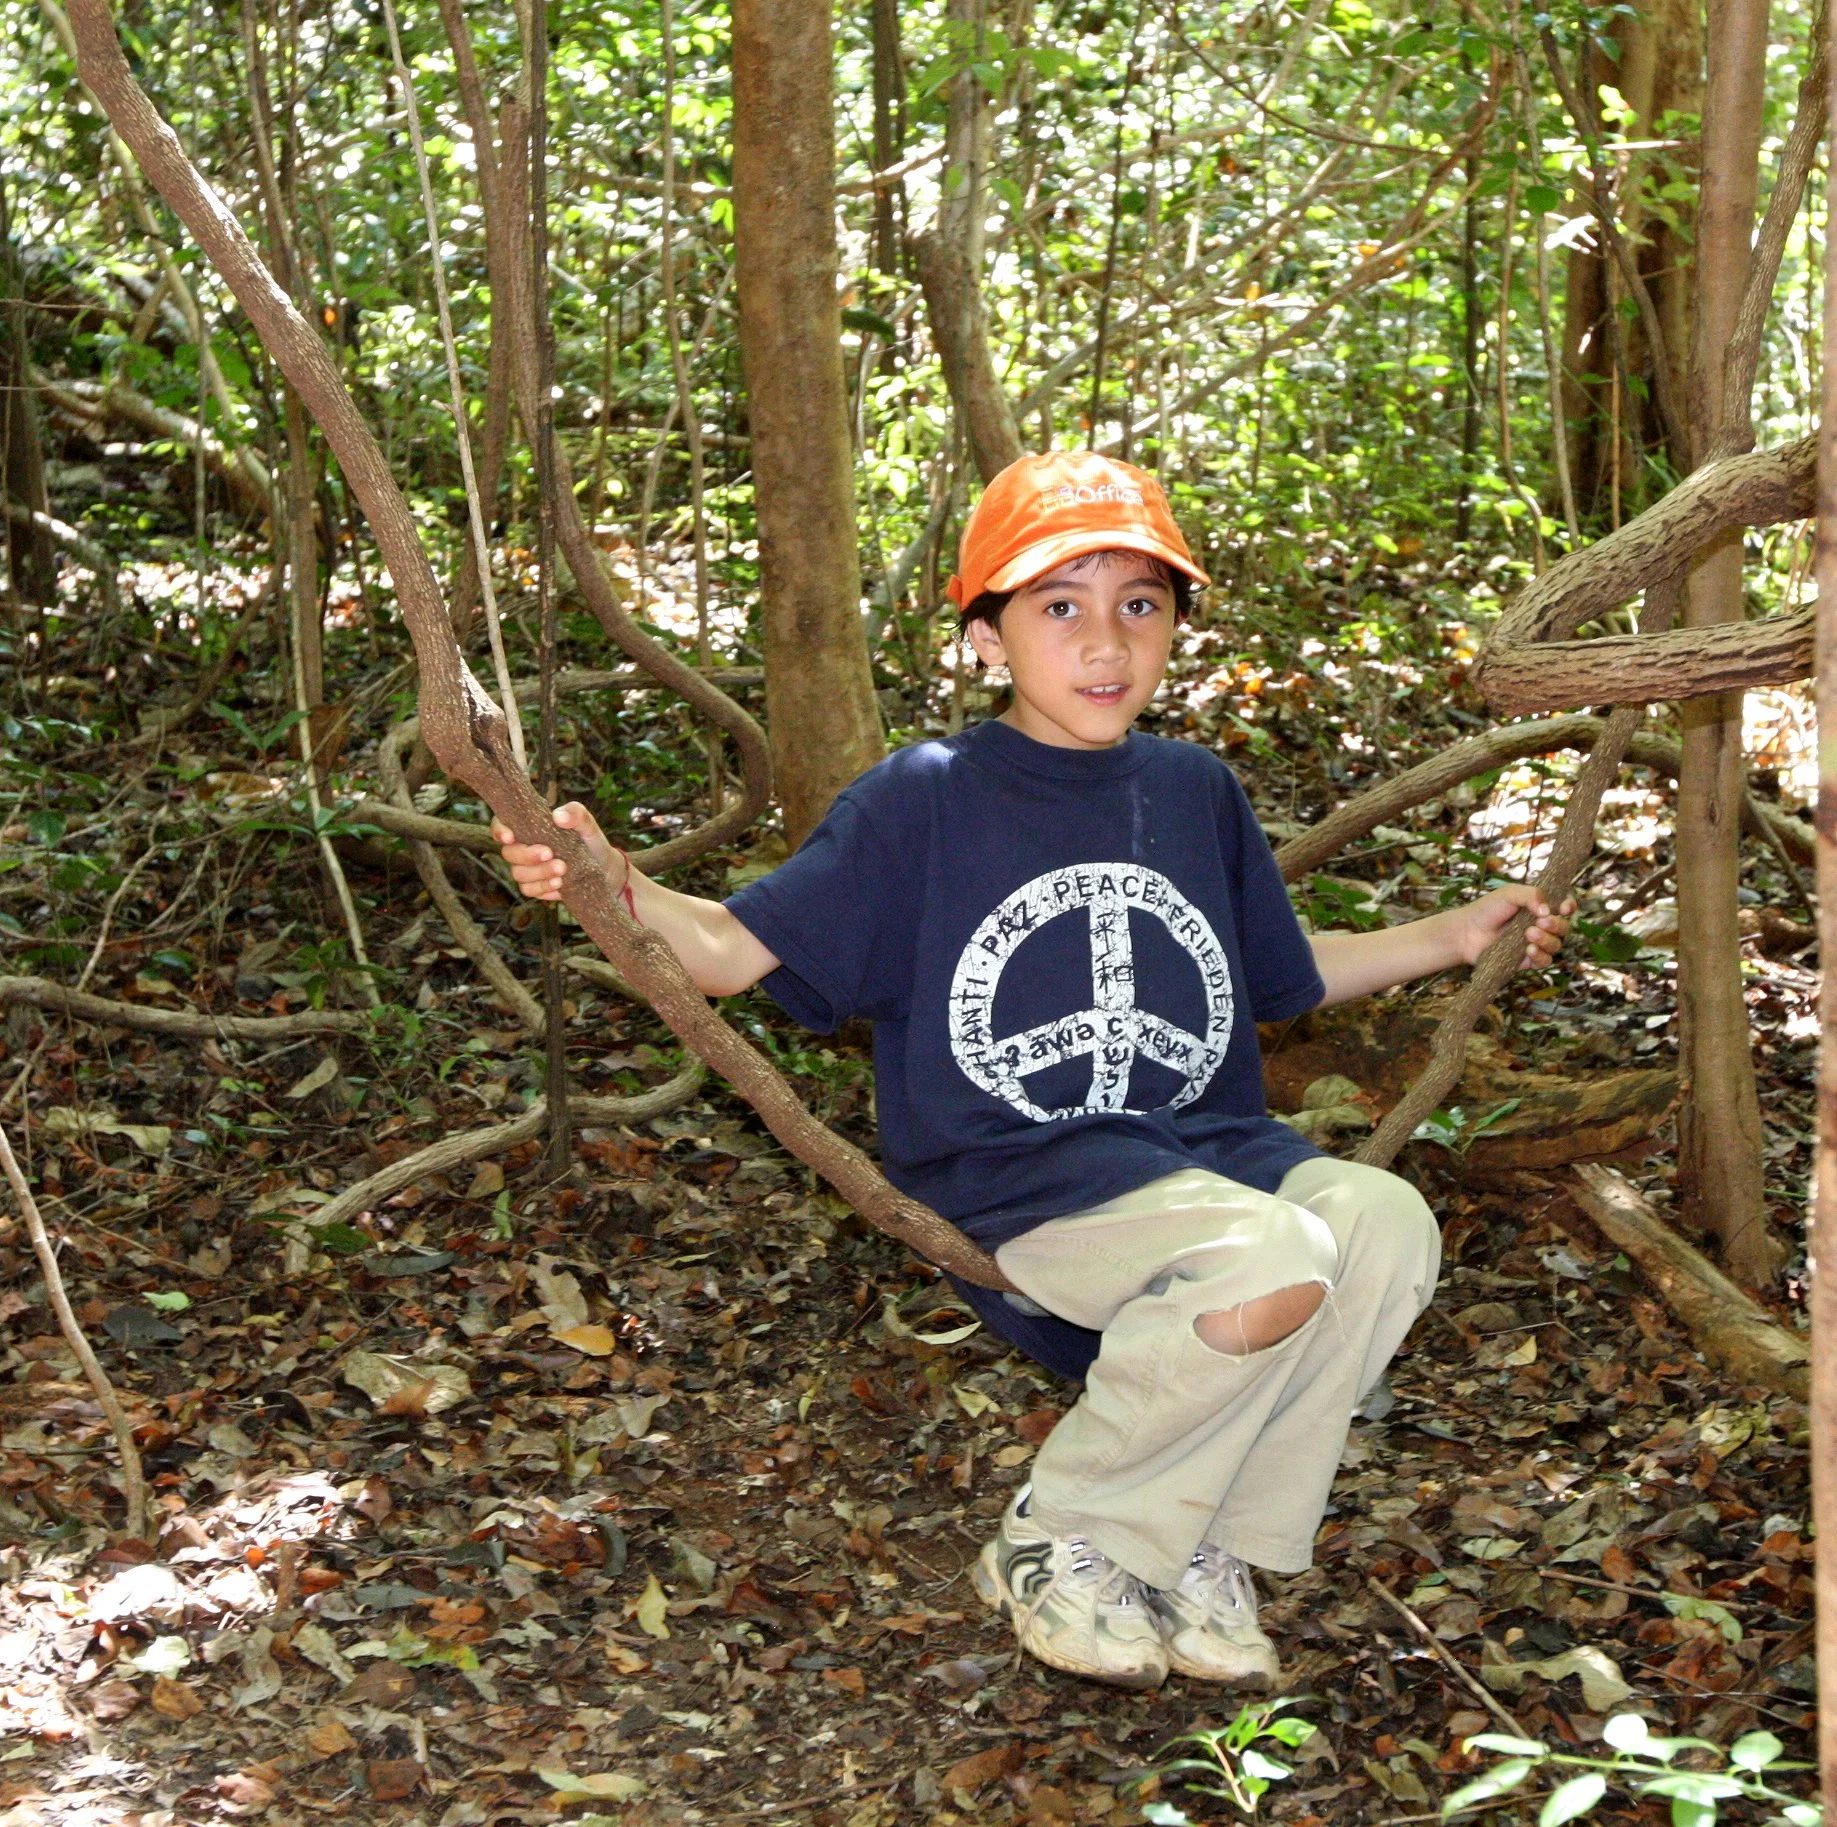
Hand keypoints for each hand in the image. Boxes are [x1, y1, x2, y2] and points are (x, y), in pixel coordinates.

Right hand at [491, 801, 618, 902]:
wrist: (604, 869)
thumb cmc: (590, 841)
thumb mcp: (587, 825)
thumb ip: (576, 814)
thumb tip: (558, 816)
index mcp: (529, 827)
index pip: (502, 825)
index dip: (499, 830)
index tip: (511, 837)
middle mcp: (523, 847)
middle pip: (509, 853)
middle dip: (527, 855)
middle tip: (550, 853)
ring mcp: (527, 869)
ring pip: (518, 874)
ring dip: (539, 873)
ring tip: (562, 870)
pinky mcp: (535, 886)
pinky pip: (529, 890)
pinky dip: (544, 888)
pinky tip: (560, 885)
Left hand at [1448, 885, 1575, 969]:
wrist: (1466, 932)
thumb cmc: (1486, 909)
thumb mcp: (1508, 894)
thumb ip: (1530, 895)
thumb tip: (1548, 910)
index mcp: (1540, 907)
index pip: (1565, 907)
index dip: (1569, 907)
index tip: (1565, 907)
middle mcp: (1541, 926)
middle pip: (1564, 928)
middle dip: (1557, 925)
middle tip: (1541, 921)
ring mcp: (1535, 944)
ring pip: (1556, 945)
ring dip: (1547, 940)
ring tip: (1529, 934)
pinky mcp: (1527, 960)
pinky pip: (1544, 961)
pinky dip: (1541, 956)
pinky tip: (1529, 950)